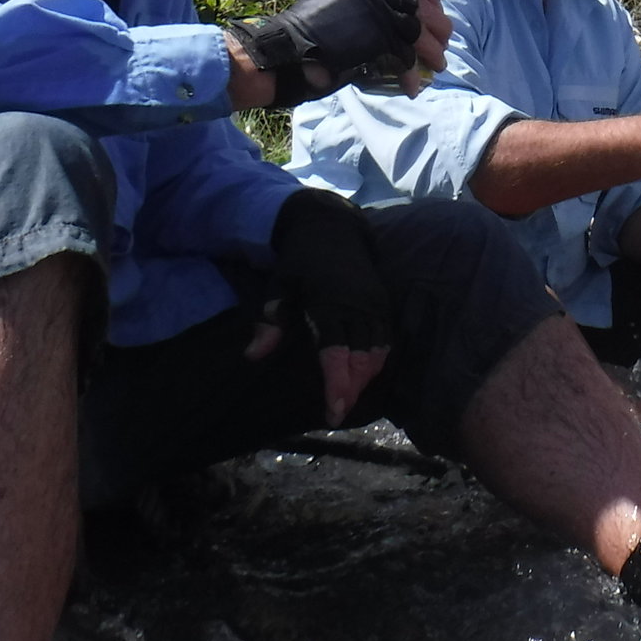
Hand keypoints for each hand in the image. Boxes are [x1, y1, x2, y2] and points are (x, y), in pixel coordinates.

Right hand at [228, 0, 426, 109]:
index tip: (436, 2)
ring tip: (439, 65)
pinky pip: (403, 56)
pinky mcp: (376, 37)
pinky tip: (412, 86)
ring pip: (415, 31)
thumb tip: (385, 23)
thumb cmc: (302, 35)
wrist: (284, 50)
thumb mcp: (333, 7)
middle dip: (436, 23)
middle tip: (446, 39)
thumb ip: (359, 9)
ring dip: (431, 50)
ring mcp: (375, 12)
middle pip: (415, 5)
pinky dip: (410, 73)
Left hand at [262, 190, 394, 423]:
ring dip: (366, 378)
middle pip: (362, 358)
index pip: (336, 352)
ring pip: (379, 352)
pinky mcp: (384, 302)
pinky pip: (387, 339)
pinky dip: (377, 361)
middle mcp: (358, 305)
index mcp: (329, 302)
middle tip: (336, 414)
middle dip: (351, 389)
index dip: (337, 384)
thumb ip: (270, 320)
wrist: (333, 225)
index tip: (333, 412)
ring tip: (348, 399)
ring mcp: (375, 303)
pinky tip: (364, 375)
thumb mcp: (278, 284)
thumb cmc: (300, 259)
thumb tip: (253, 356)